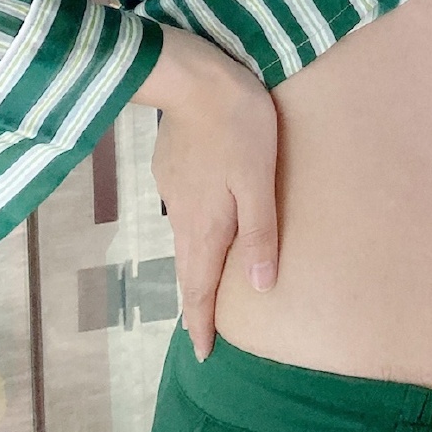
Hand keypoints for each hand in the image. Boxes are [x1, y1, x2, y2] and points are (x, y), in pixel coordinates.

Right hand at [151, 33, 279, 361]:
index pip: (200, 288)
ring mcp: (173, 190)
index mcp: (206, 226)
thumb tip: (261, 288)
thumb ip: (260, 233)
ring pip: (184, 240)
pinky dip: (193, 231)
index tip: (203, 353)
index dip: (202, 323)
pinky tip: (202, 224)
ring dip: (194, 267)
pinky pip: (182, 212)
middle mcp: (183, 216)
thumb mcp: (259, 181)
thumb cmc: (238, 127)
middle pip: (188, 269)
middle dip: (196, 302)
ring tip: (204, 283)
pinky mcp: (170, 167)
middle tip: (201, 329)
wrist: (193, 78)